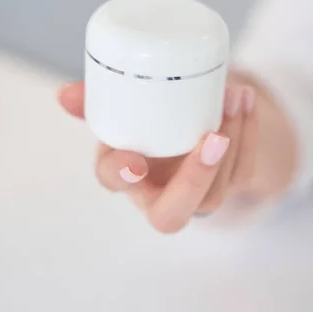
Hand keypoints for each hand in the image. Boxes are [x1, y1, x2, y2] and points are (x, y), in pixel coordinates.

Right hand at [58, 74, 296, 232]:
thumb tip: (64, 95)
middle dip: (194, 180)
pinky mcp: (228, 185)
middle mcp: (161, 193)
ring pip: (215, 193)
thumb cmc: (155, 123)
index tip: (135, 158)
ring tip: (236, 96)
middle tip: (213, 138)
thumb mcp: (128, 110)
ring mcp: (198, 195)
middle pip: (170, 216)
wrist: (197, 130)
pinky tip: (247, 102)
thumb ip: (97, 101)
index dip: (119, 173)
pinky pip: (242, 171)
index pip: (113, 181)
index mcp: (127, 173)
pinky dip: (249, 133)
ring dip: (232, 142)